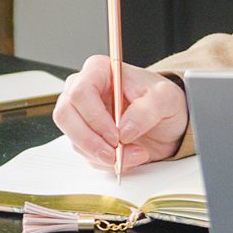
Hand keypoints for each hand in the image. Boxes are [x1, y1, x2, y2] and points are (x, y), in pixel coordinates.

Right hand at [53, 56, 186, 172]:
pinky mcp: (85, 135)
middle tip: (116, 154)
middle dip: (91, 141)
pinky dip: (105, 162)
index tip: (117, 135)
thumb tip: (124, 129)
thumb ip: (147, 111)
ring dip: (102, 154)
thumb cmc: (162, 101)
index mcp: (100, 71)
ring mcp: (81, 114)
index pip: (81, 92)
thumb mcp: (166, 99)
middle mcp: (84, 90)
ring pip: (74, 138)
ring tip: (134, 154)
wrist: (166, 122)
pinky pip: (84, 153)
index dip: (95, 117)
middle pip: (66, 115)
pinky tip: (127, 156)